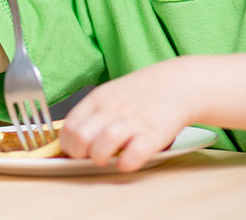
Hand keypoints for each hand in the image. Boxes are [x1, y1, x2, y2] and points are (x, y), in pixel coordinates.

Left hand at [60, 60, 192, 171]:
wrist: (178, 83)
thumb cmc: (141, 93)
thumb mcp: (110, 95)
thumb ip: (92, 114)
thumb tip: (72, 138)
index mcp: (98, 99)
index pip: (68, 127)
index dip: (67, 145)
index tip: (75, 151)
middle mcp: (112, 109)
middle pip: (80, 138)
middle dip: (80, 154)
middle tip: (89, 157)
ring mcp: (133, 121)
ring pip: (102, 146)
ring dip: (100, 158)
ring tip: (107, 158)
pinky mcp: (154, 135)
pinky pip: (133, 155)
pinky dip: (126, 163)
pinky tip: (127, 160)